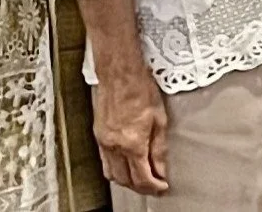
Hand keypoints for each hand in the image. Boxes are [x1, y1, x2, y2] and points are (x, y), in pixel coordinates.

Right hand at [92, 60, 168, 195]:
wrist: (120, 74)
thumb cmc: (141, 89)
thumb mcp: (160, 120)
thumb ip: (159, 149)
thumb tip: (161, 169)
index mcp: (132, 143)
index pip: (142, 177)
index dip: (154, 187)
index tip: (163, 187)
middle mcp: (115, 147)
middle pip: (126, 180)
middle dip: (141, 187)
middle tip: (154, 186)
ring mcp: (104, 142)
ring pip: (112, 175)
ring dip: (127, 181)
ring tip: (141, 179)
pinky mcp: (98, 136)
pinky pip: (104, 162)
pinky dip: (115, 170)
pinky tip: (125, 166)